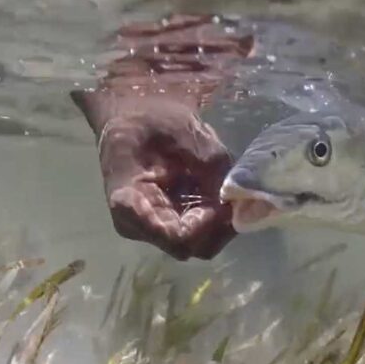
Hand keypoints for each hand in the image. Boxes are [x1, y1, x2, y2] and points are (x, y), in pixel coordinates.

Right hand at [95, 98, 235, 260]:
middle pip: (191, 247)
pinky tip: (219, 192)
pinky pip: (201, 235)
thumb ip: (210, 162)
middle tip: (235, 195)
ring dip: (221, 221)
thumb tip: (235, 194)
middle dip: (219, 224)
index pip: (173, 236)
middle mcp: (139, 225)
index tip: (220, 202)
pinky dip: (217, 217)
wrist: (131, 116)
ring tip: (227, 189)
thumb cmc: (149, 118)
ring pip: (200, 245)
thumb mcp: (183, 128)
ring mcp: (155, 229)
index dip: (205, 226)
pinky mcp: (169, 227)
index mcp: (129, 202)